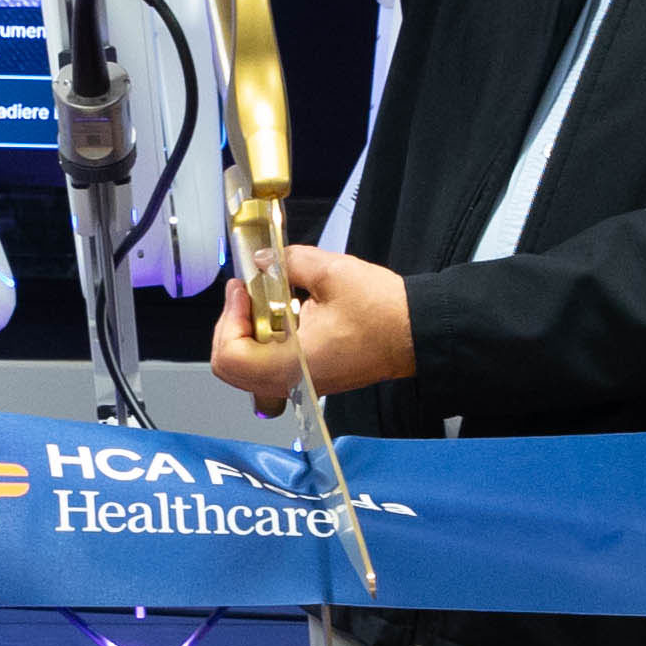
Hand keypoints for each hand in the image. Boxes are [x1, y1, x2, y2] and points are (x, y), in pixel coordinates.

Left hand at [208, 242, 408, 410]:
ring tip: (266, 300)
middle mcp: (293, 380)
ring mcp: (301, 382)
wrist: (416, 332)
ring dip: (249, 332)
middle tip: (246, 293)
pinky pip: (270, 366)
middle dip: (233, 325)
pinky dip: (266, 340)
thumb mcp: (331, 273)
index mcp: (293, 362)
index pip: (230, 356)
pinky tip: (283, 313)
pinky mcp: (310, 377)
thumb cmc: (384, 312)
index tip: (243, 291)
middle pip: (231, 366)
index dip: (229, 318)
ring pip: (248, 368)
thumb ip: (287, 264)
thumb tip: (263, 262)